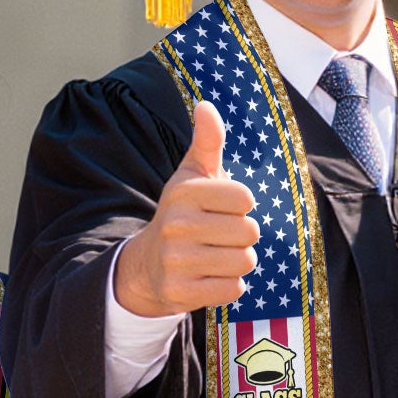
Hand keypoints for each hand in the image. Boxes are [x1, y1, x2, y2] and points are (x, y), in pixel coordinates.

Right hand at [112, 101, 260, 316]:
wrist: (148, 264)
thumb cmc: (183, 213)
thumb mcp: (192, 175)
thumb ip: (207, 142)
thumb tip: (206, 105)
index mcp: (184, 192)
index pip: (245, 198)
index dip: (240, 205)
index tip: (220, 208)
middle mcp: (177, 224)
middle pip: (249, 232)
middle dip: (242, 236)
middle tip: (219, 235)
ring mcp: (176, 261)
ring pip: (244, 261)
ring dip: (238, 261)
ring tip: (216, 255)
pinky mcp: (180, 292)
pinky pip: (233, 289)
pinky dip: (229, 285)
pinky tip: (209, 276)